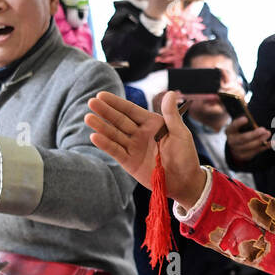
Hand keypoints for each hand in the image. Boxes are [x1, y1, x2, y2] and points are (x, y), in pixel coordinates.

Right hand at [86, 89, 205, 208]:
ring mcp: (133, 147)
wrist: (185, 182)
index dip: (116, 103)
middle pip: (119, 120)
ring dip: (101, 127)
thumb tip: (170, 93)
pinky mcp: (129, 162)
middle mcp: (139, 133)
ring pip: (114, 135)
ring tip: (88, 118)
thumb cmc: (186, 156)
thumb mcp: (181, 133)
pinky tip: (94, 137)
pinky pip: (116, 151)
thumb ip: (171, 115)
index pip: (131, 110)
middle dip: (105, 112)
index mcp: (151, 123)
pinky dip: (106, 144)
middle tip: (91, 103)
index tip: (101, 95)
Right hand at [226, 115, 271, 162]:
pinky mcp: (245, 156)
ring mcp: (237, 150)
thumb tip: (255, 122)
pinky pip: (256, 151)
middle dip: (254, 134)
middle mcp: (232, 141)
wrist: (237, 145)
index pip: (233, 126)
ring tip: (268, 133)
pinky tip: (273, 142)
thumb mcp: (241, 126)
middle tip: (263, 129)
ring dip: (260, 140)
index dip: (239, 123)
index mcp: (230, 131)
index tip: (246, 119)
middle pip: (243, 138)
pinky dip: (266, 146)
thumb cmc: (242, 130)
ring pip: (250, 146)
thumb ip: (247, 124)